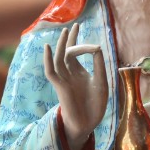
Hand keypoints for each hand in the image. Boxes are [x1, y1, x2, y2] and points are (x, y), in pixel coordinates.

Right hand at [44, 24, 107, 149]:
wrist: (88, 123)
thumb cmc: (95, 106)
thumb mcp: (101, 82)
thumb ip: (99, 65)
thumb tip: (97, 47)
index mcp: (79, 72)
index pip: (77, 53)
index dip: (83, 45)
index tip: (95, 46)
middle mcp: (70, 74)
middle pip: (66, 52)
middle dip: (70, 39)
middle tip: (74, 25)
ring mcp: (64, 79)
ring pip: (59, 59)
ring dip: (61, 45)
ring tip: (65, 32)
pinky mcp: (60, 86)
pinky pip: (51, 71)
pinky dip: (48, 59)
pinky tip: (48, 48)